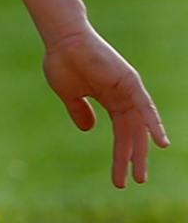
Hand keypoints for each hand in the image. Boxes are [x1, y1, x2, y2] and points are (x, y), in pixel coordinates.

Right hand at [42, 26, 169, 186]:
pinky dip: (153, 125)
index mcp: (111, 101)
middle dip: (133, 159)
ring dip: (141, 150)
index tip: (119, 180)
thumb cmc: (62, 62)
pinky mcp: (129, 82)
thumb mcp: (70, 95)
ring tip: (140, 174)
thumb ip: (80, 111)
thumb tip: (89, 129)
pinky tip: (159, 143)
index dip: (121, 156)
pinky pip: (144, 107)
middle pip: (133, 134)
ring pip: (139, 126)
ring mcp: (128, 90)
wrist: (62, 41)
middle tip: (135, 181)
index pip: (121, 134)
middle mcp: (124, 98)